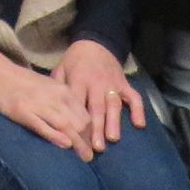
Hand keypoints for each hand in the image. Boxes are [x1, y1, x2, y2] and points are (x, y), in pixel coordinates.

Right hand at [0, 46, 91, 149]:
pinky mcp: (24, 112)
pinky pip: (43, 125)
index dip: (92, 132)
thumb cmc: (25, 84)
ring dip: (78, 143)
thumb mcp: (50, 88)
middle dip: (87, 141)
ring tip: (85, 157)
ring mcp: (40, 104)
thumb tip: (80, 123)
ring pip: (65, 125)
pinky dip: (55, 135)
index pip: (85, 115)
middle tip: (90, 157)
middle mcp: (55, 97)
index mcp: (64, 91)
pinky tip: (65, 145)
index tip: (93, 146)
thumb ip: (64, 103)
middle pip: (79, 122)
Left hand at [51, 39, 146, 157]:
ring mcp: (112, 84)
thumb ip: (56, 88)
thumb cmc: (74, 61)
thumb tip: (49, 111)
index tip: (75, 139)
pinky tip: (139, 124)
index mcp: (78, 80)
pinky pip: (134, 96)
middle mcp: (96, 83)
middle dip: (97, 128)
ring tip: (113, 139)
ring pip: (114, 104)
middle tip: (96, 147)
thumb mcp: (61, 69)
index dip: (76, 121)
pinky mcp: (124, 83)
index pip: (77, 103)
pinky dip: (138, 109)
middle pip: (97, 107)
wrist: (95, 43)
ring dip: (114, 122)